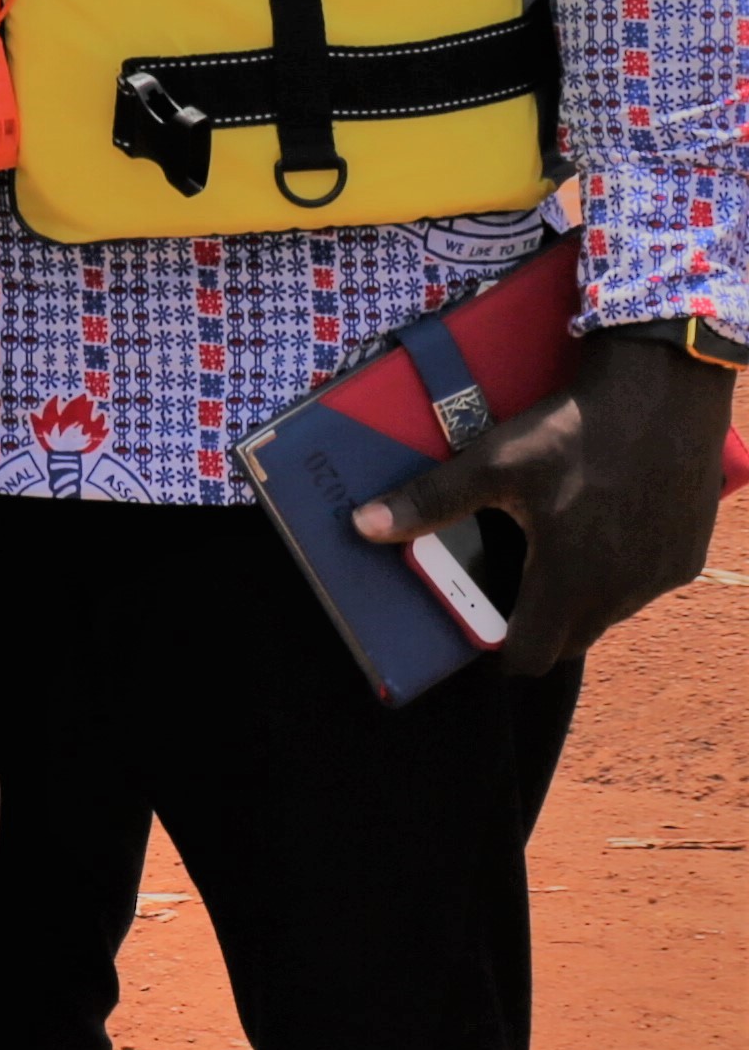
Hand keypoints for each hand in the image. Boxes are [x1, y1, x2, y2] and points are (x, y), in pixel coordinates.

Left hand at [353, 325, 736, 679]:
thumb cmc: (574, 432)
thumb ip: (431, 502)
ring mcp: (661, 577)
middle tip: (509, 584)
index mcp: (571, 581)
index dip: (502, 648)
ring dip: (579, 599)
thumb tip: (363, 527)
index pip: (533, 655)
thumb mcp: (495, 464)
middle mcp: (623, 592)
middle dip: (536, 624)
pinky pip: (644, 586)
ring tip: (552, 551)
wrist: (663, 394)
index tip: (482, 624)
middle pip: (571, 638)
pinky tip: (600, 530)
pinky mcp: (687, 556)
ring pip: (610, 613)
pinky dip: (619, 574)